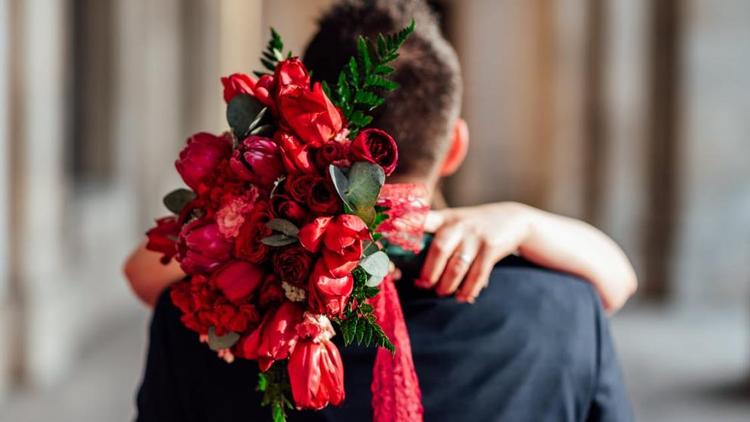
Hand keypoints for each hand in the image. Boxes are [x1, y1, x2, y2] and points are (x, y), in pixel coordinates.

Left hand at [417, 202, 532, 302]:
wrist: (513, 219)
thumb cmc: (473, 226)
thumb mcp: (454, 220)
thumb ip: (435, 235)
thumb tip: (415, 269)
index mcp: (445, 219)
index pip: (423, 218)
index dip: (408, 222)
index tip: (393, 226)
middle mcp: (459, 226)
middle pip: (439, 250)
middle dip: (430, 272)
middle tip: (424, 285)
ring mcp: (476, 237)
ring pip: (457, 266)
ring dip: (448, 284)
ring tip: (442, 292)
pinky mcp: (491, 248)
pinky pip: (478, 274)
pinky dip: (469, 289)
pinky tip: (463, 297)